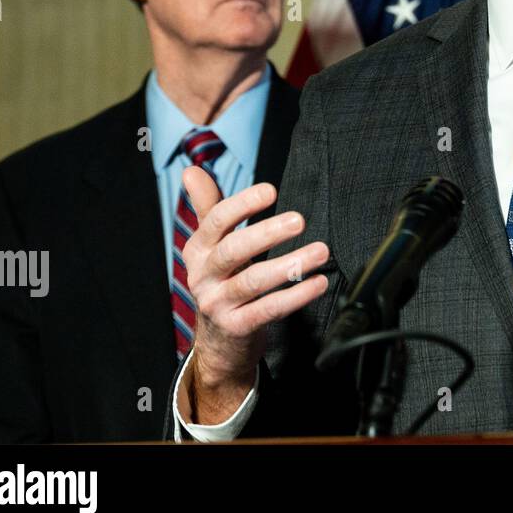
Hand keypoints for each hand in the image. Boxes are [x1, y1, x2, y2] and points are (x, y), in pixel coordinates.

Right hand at [179, 165, 330, 423]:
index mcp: (198, 250)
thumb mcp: (209, 246)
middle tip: (300, 220)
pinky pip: (268, 310)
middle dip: (266, 233)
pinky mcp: (236, 328)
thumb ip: (207, 208)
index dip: (242, 205)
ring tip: (320, 251)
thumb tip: (191, 170)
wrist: (218, 341)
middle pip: (233, 250)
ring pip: (253, 281)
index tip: (271, 191)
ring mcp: (217, 304)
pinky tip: (318, 283)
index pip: (216, 222)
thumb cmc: (222, 282)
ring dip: (290, 265)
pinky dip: (295, 296)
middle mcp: (203, 276)